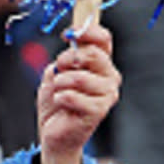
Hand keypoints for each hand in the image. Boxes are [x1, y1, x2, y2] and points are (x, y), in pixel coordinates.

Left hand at [37, 22, 117, 163]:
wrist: (54, 132)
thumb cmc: (58, 101)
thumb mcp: (57, 71)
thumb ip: (66, 56)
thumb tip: (73, 39)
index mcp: (101, 63)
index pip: (103, 38)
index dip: (86, 31)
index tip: (69, 34)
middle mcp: (109, 77)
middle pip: (94, 54)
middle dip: (68, 59)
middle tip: (59, 68)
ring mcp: (107, 94)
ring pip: (80, 77)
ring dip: (61, 83)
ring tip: (59, 91)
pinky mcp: (99, 111)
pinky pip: (73, 96)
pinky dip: (60, 98)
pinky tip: (62, 104)